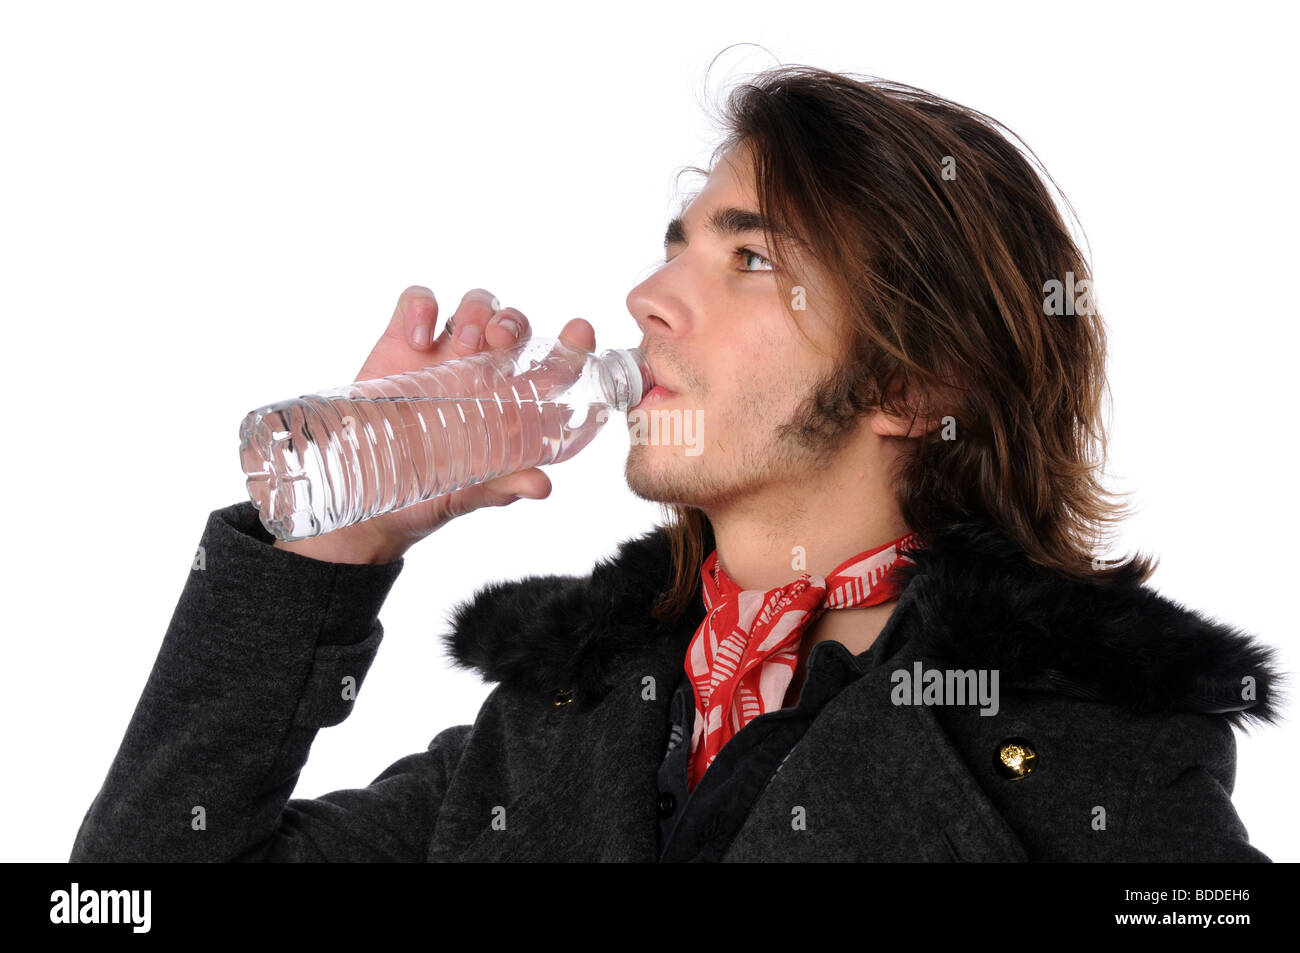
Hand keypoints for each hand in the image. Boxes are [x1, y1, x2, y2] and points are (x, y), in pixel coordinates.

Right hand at [273, 286, 595, 563]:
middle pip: (511, 322)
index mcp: (512, 403)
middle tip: (500, 340)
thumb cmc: (433, 492)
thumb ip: (504, 486)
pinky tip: (417, 341)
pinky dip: (420, 308)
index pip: (553, 362)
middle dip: (512, 321)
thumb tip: (542, 486)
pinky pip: (417, 302)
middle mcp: (483, 372)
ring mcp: (443, 355)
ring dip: (476, 312)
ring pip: (474, 304)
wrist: (368, 499)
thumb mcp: (470, 493)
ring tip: (463, 343)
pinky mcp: (400, 343)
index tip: (580, 331)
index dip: (572, 342)